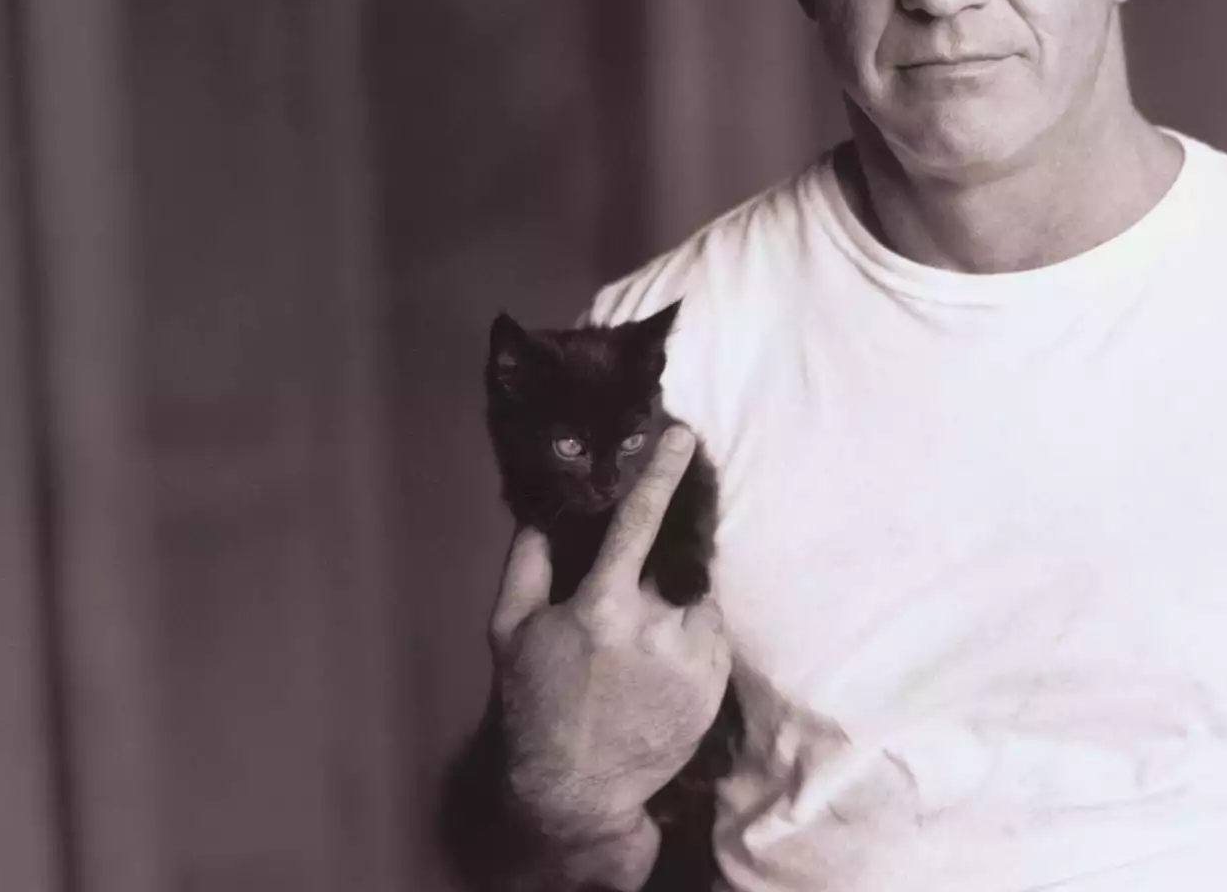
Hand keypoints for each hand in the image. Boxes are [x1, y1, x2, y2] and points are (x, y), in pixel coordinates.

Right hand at [487, 426, 731, 842]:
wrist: (577, 790)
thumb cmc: (535, 705)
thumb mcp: (509, 631)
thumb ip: (526, 562)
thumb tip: (544, 509)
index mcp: (603, 607)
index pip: (640, 521)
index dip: (661, 472)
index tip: (683, 436)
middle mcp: (657, 628)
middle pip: (673, 561)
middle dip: (660, 562)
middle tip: (636, 586)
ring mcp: (693, 658)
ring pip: (696, 599)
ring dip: (676, 603)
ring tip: (640, 641)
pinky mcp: (716, 685)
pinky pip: (711, 635)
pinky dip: (691, 635)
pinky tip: (658, 664)